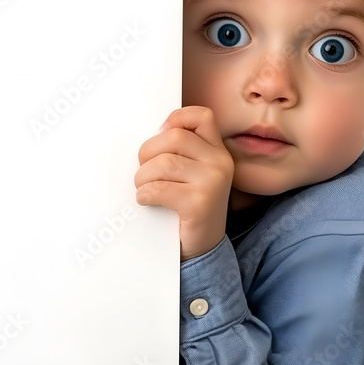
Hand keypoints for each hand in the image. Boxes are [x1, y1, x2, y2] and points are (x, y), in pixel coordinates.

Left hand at [134, 106, 233, 261]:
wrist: (203, 248)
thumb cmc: (189, 207)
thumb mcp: (192, 174)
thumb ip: (180, 152)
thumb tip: (151, 136)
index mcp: (217, 151)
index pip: (201, 116)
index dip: (176, 119)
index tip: (160, 135)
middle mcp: (220, 162)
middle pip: (174, 137)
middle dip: (148, 153)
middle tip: (143, 171)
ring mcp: (213, 182)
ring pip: (164, 163)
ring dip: (143, 177)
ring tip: (143, 188)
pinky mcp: (201, 204)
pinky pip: (159, 188)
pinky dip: (145, 194)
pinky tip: (146, 200)